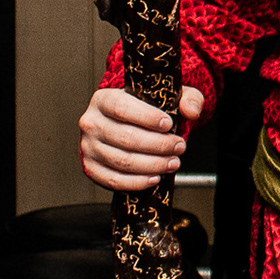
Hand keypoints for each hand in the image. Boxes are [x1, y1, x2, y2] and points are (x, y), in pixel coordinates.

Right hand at [79, 86, 203, 190]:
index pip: (122, 108)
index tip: (168, 124)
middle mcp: (92, 122)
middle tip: (178, 146)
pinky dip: (136, 182)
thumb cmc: (146, 110)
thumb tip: (191, 111)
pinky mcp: (92, 167)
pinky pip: (113, 179)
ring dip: (152, 165)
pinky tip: (154, 177)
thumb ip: (186, 98)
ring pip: (122, 160)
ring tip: (172, 162)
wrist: (127, 124)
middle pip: (125, 137)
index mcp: (104, 99)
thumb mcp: (168, 96)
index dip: (147, 118)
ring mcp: (89, 146)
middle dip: (158, 145)